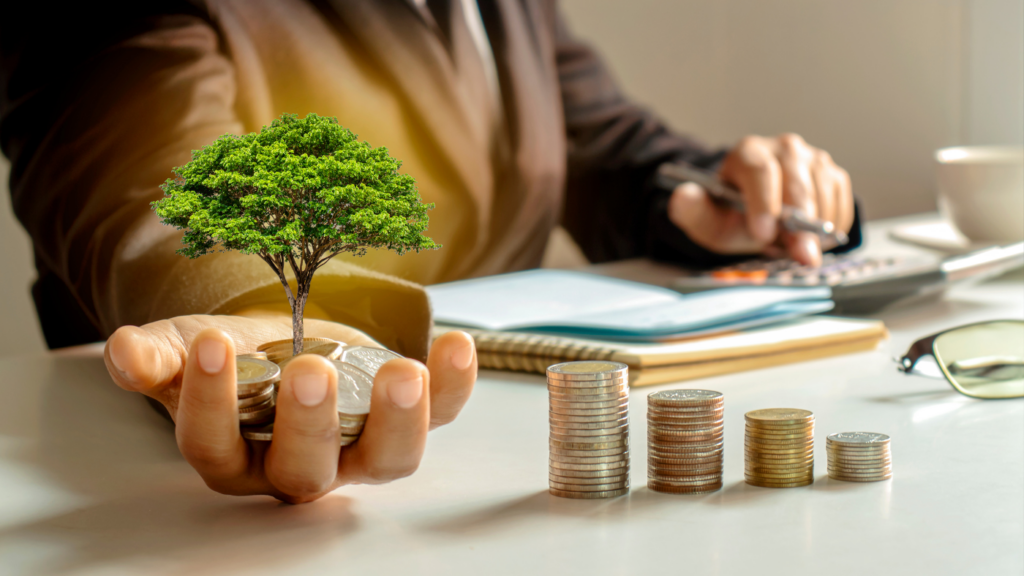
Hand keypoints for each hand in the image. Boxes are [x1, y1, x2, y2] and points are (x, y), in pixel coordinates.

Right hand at [103, 314, 476, 502]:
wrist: (286, 337)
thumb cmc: (236, 356)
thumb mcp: (185, 348)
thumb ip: (158, 356)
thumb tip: (127, 351)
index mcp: (236, 454)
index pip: (215, 447)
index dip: (209, 403)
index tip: (210, 343)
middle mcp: (299, 465)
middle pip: (304, 471)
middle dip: (308, 425)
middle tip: (307, 370)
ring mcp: (360, 447)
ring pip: (385, 461)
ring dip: (400, 422)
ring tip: (404, 372)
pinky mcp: (406, 417)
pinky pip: (442, 416)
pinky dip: (455, 388)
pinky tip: (455, 346)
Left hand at [667, 133, 854, 265]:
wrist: (757, 215)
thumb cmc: (732, 215)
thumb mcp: (707, 219)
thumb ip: (692, 210)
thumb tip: (682, 197)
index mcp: (748, 153)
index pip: (759, 171)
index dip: (764, 202)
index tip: (763, 233)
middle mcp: (783, 148)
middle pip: (796, 181)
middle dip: (800, 222)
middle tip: (800, 255)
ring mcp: (811, 158)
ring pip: (823, 190)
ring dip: (818, 225)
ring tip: (802, 249)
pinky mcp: (833, 174)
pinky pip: (842, 199)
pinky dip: (834, 224)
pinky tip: (817, 239)